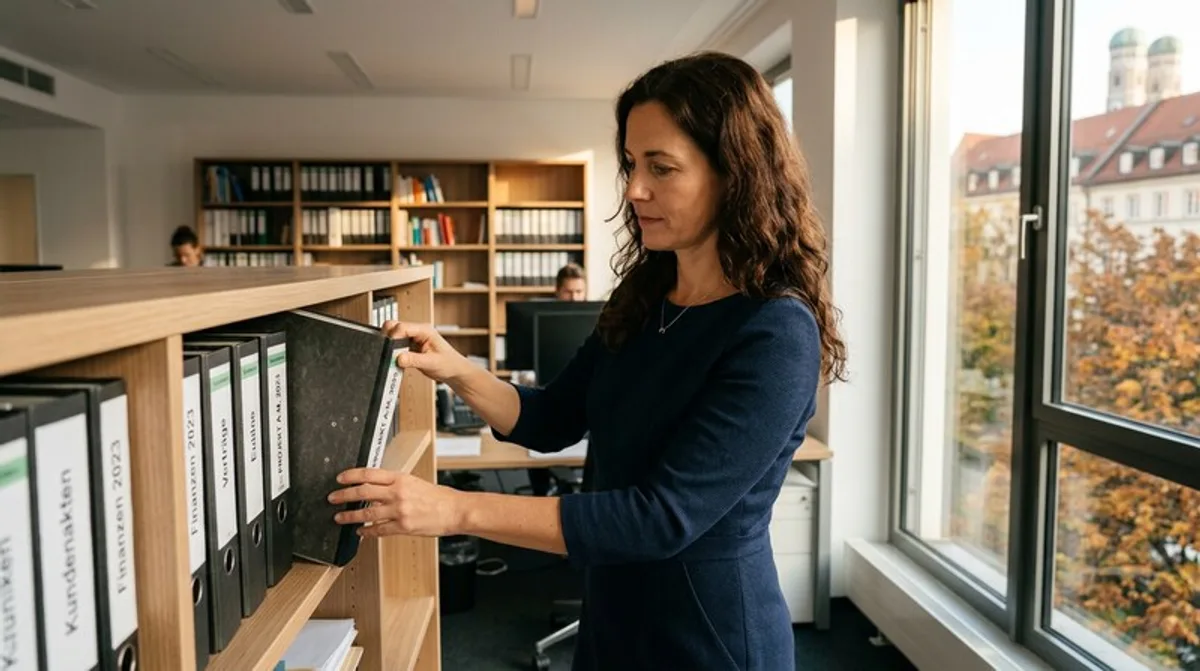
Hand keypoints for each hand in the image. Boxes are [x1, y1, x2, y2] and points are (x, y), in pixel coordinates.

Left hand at [328, 467, 464, 537]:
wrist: (454, 510)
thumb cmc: (438, 497)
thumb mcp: (414, 482)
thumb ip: (395, 483)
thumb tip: (375, 486)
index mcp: (400, 478)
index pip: (369, 474)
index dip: (350, 476)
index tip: (339, 479)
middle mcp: (397, 493)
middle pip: (362, 492)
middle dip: (343, 495)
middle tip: (333, 498)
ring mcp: (399, 510)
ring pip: (366, 513)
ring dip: (349, 516)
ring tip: (340, 518)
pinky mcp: (402, 527)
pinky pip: (378, 529)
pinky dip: (366, 531)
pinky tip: (360, 532)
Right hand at [380, 320, 469, 383]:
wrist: (454, 371)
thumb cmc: (449, 364)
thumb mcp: (431, 363)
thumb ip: (414, 360)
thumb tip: (399, 358)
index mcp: (424, 330)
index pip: (402, 327)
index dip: (393, 337)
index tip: (390, 350)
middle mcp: (418, 332)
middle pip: (394, 327)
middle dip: (388, 340)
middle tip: (389, 354)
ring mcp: (413, 339)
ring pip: (393, 336)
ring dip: (391, 348)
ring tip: (394, 360)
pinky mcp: (410, 347)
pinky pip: (396, 346)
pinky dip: (393, 353)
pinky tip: (397, 362)